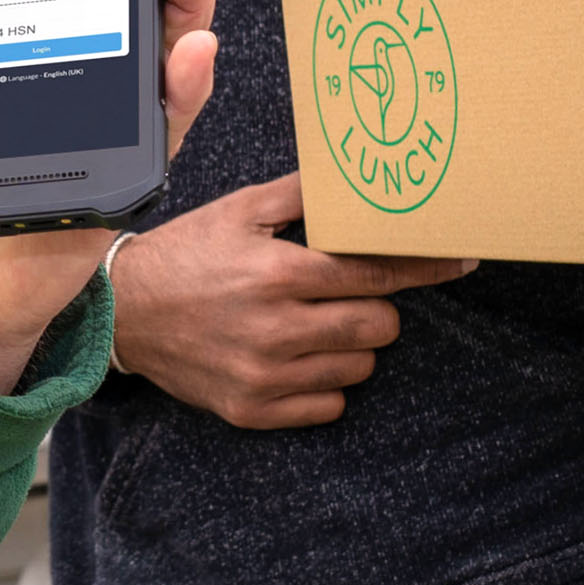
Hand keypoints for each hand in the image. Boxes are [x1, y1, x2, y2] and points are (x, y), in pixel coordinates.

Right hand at [109, 173, 465, 427]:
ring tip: (314, 324)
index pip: (375, 274)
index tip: (461, 261)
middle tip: (347, 294)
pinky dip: (325, 382)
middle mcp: (274, 329)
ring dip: (350, 346)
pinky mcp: (251, 409)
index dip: (423, 267)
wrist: (122, 312)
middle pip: (378, 327)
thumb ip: (303, 194)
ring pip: (358, 368)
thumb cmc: (187, 254)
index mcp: (277, 273)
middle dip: (375, 307)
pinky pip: (328, 405)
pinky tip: (298, 357)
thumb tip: (357, 175)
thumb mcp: (240, 210)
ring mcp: (263, 375)